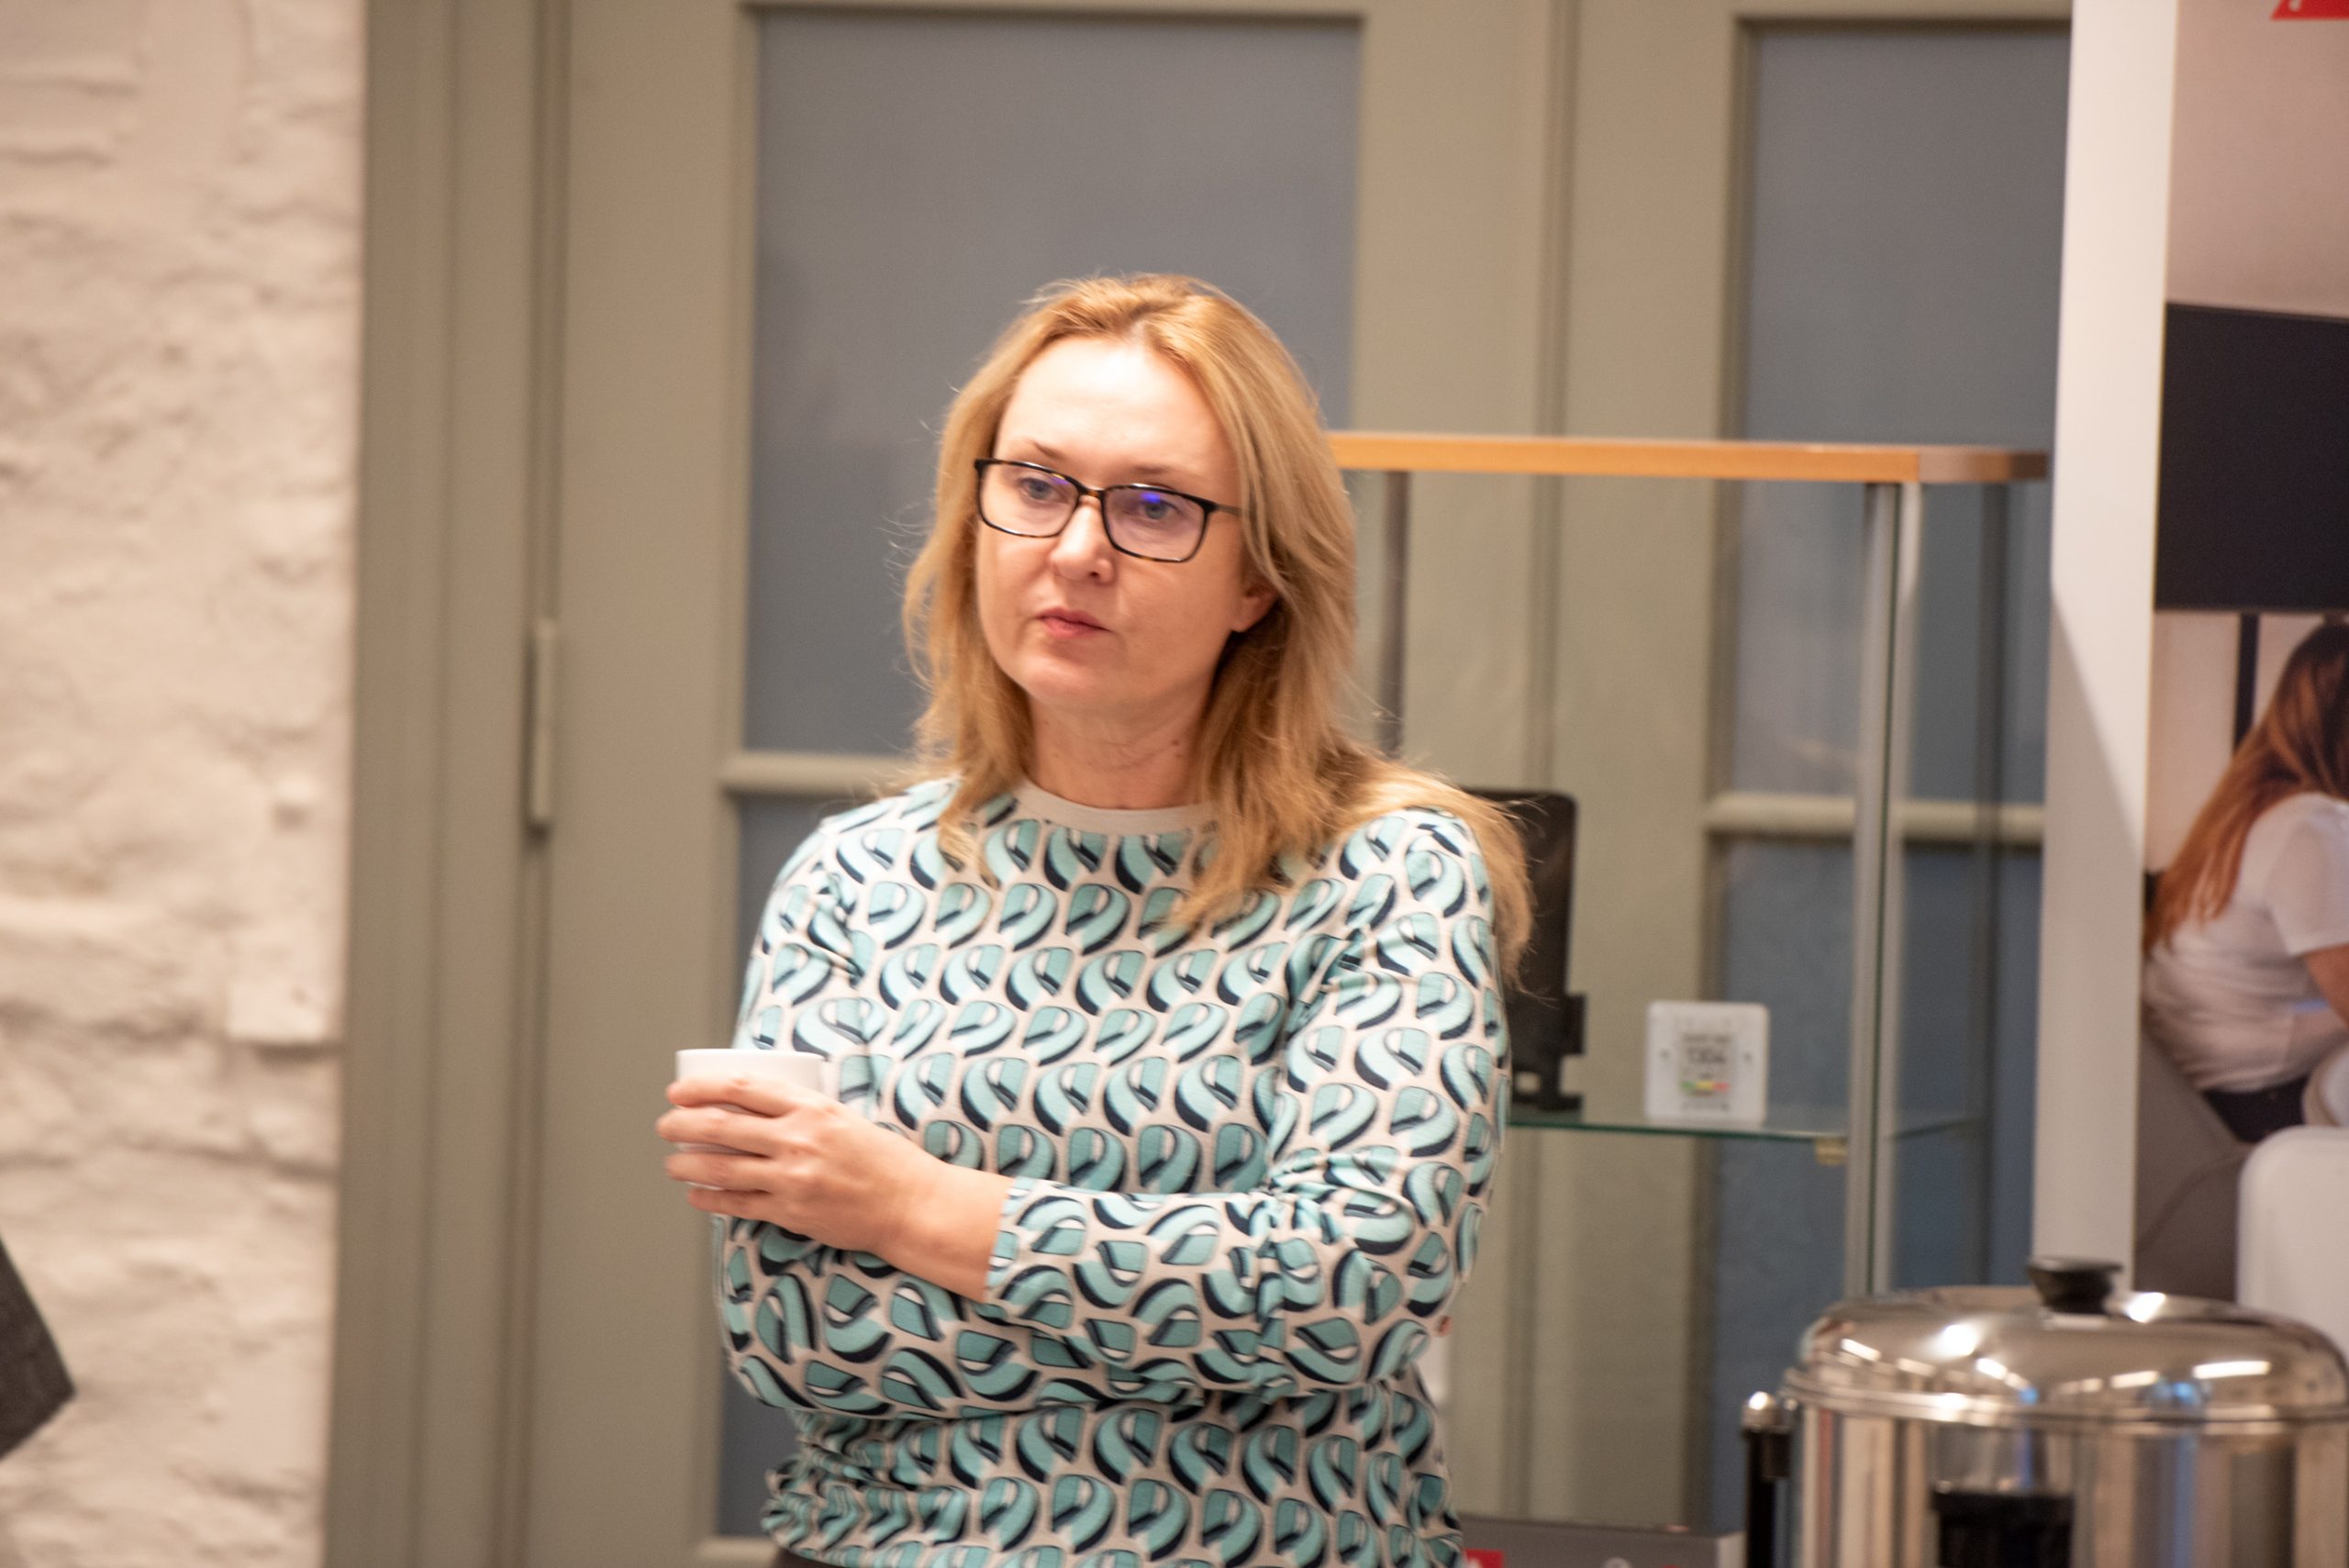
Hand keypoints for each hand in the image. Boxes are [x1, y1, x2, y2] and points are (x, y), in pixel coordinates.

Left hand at [657, 1074, 938, 1256]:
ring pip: (721, 1167)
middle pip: (720, 1126)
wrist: (909, 1204)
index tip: (678, 1092)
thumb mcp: (843, 1117)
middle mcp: (797, 1140)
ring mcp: (791, 1178)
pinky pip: (737, 1204)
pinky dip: (710, 1199)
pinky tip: (696, 1195)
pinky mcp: (791, 1212)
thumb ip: (801, 1112)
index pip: (740, 1089)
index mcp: (811, 1108)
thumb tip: (751, 1108)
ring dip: (687, 1164)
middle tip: (666, 1126)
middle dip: (681, 1125)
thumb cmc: (882, 1159)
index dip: (700, 1088)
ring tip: (672, 1163)